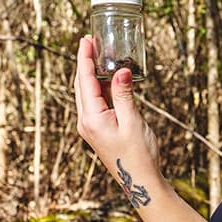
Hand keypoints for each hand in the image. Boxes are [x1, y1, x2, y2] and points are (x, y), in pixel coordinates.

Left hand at [74, 36, 159, 181]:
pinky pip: (94, 104)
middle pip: (80, 85)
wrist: (140, 181)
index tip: (86, 40)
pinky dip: (98, 88)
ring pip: (86, 94)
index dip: (85, 58)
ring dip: (91, 75)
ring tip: (99, 57)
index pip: (85, 80)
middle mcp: (86, 122)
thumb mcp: (133, 121)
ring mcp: (90, 127)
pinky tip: (107, 81)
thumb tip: (121, 70)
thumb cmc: (139, 155)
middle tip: (90, 43)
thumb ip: (124, 94)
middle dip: (85, 63)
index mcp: (92, 118)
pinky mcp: (98, 130)